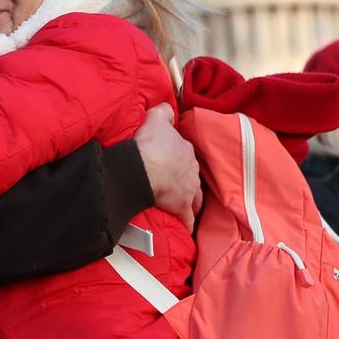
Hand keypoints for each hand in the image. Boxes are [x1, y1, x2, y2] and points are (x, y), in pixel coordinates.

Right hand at [134, 104, 201, 231]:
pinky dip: (187, 224)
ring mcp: (189, 189)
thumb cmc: (148, 143)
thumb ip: (164, 111)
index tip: (173, 163)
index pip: (186, 154)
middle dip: (189, 181)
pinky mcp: (182, 206)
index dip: (180, 158)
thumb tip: (170, 108)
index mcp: (185, 150)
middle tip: (180, 185)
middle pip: (193, 176)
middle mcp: (192, 169)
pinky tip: (186, 230)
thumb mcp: (155, 118)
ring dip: (193, 202)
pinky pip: (188, 219)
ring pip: (196, 198)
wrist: (142, 168)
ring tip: (188, 207)